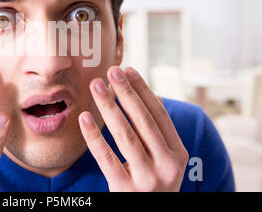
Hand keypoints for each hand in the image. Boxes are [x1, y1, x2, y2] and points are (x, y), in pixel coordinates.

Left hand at [79, 66, 188, 191]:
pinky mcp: (125, 190)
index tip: (128, 70)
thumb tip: (147, 95)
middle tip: (110, 71)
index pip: (159, 114)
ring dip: (108, 106)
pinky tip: (84, 117)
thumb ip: (158, 133)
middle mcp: (167, 166)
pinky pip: (105, 158)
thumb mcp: (165, 161)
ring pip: (124, 135)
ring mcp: (147, 179)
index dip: (143, 90)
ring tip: (96, 86)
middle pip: (143, 120)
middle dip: (126, 92)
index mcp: (178, 154)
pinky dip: (94, 136)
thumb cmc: (155, 184)